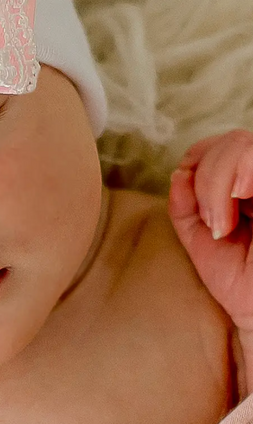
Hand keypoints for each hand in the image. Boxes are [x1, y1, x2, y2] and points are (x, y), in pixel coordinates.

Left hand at [168, 130, 252, 331]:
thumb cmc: (241, 282)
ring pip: (242, 144)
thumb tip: (178, 174)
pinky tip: (236, 211)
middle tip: (213, 223)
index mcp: (248, 185)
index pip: (218, 147)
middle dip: (208, 178)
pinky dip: (233, 180)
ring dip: (218, 182)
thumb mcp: (202, 238)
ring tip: (224, 224)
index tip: (194, 204)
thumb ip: (186, 205)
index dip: (198, 163)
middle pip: (232, 141)